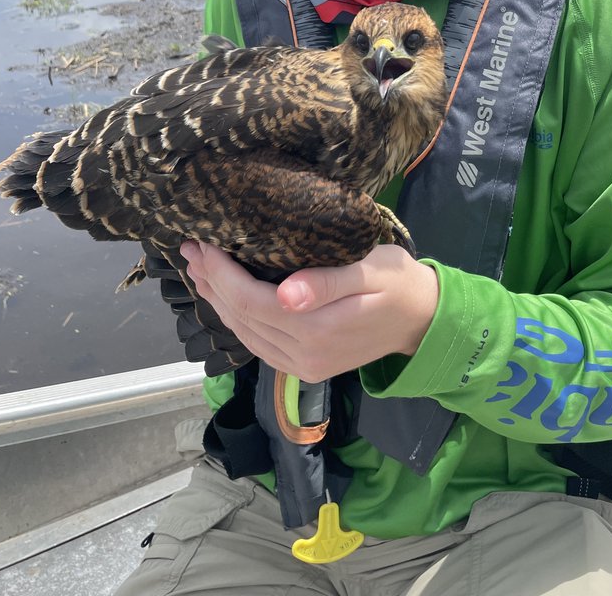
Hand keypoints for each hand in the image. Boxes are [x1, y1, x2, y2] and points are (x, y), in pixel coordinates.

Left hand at [180, 241, 438, 382]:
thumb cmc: (398, 282)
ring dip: (218, 302)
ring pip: (245, 335)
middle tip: (189, 250)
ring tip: (197, 270)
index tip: (203, 243)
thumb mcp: (372, 269)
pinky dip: (236, 319)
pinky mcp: (305, 367)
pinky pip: (259, 344)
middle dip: (212, 283)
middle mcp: (304, 355)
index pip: (252, 301)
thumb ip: (328, 282)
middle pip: (242, 318)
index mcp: (317, 329)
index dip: (222, 274)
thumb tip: (286, 295)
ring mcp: (303, 366)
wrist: (423, 320)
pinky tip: (225, 298)